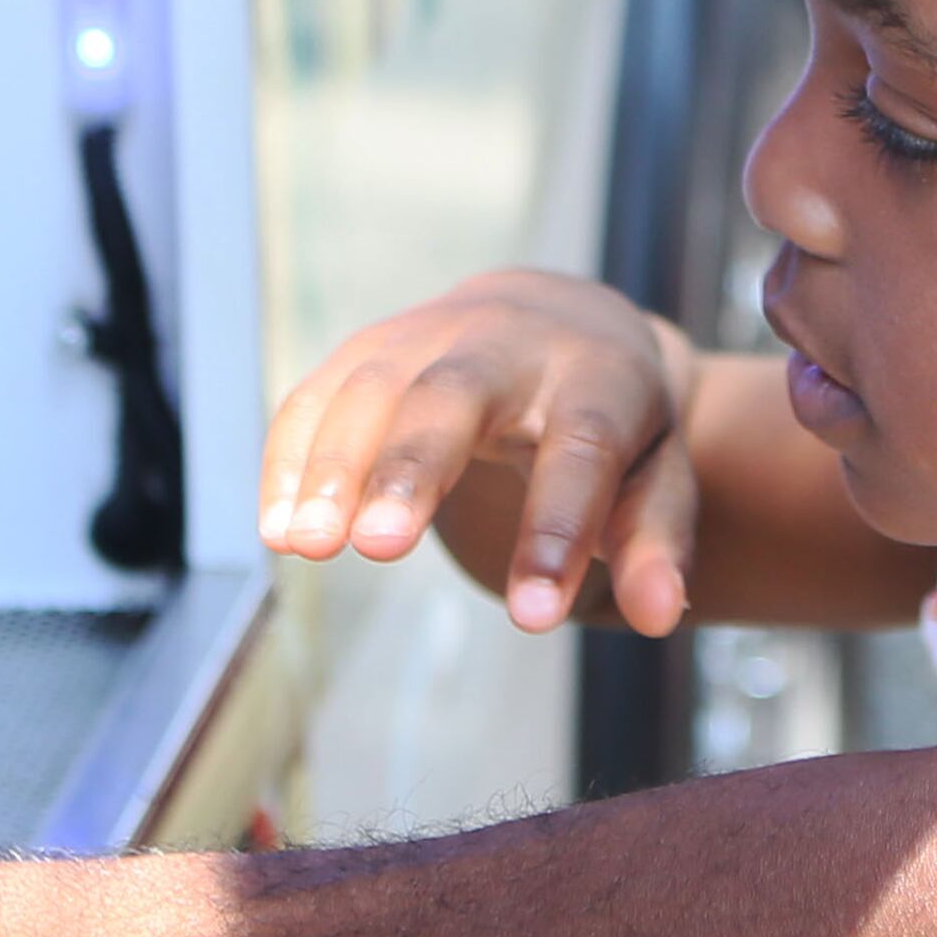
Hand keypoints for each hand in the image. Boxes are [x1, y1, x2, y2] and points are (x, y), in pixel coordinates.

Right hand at [259, 269, 703, 634]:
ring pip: (373, 389)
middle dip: (412, 468)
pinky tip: (277, 528)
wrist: (557, 319)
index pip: (581, 448)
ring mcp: (429, 333)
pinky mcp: (369, 347)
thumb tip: (659, 618)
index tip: (533, 617)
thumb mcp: (658, 477)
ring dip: (332, 467)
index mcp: (599, 376)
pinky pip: (319, 394)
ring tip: (306, 547)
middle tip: (377, 548)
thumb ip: (654, 544)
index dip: (557, 530)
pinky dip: (291, 457)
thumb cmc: (614, 422)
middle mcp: (509, 342)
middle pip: (454, 396)